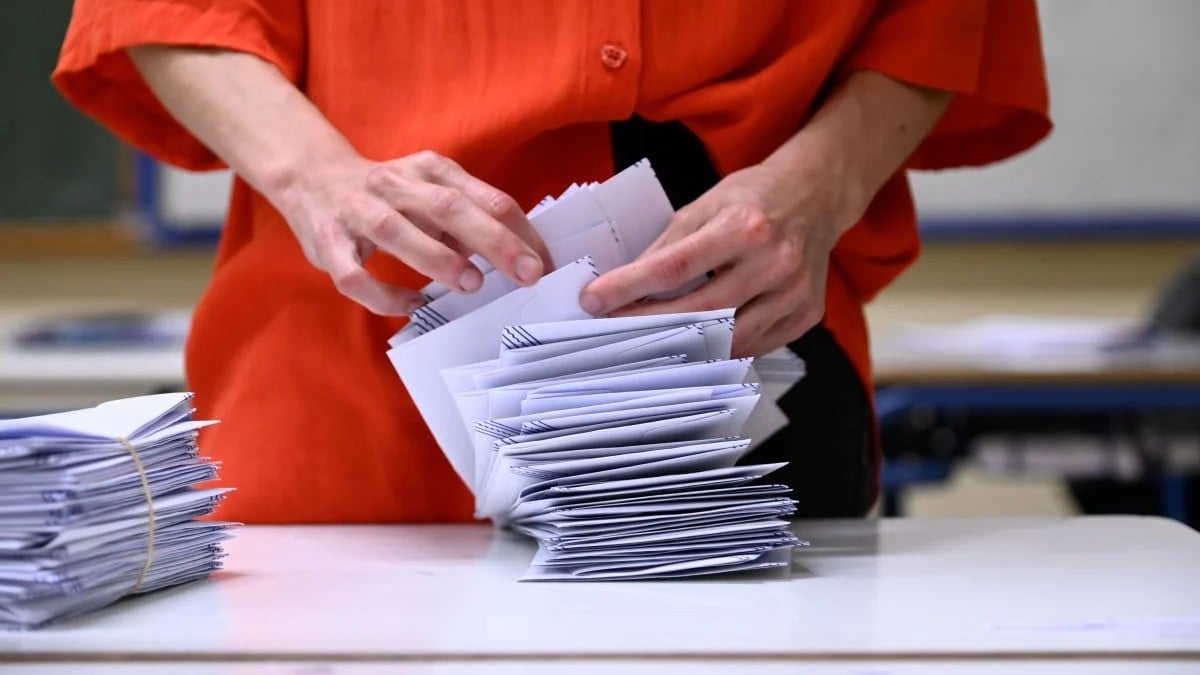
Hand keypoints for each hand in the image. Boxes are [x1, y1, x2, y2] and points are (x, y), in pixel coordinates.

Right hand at [277, 150, 549, 314]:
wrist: (310, 177)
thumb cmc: (388, 195)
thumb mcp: (431, 190)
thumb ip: (468, 216)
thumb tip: (514, 254)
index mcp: (429, 169)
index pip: (485, 196)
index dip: (519, 231)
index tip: (543, 264)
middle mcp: (393, 185)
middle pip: (448, 207)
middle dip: (492, 240)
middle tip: (526, 273)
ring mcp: (357, 212)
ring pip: (397, 232)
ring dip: (438, 258)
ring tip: (471, 284)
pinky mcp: (328, 243)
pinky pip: (355, 275)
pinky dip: (385, 295)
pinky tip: (412, 306)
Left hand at [579, 162, 852, 357]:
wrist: (815, 198)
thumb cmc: (753, 199)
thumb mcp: (704, 206)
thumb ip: (667, 247)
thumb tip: (623, 284)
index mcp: (745, 226)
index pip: (675, 267)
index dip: (629, 288)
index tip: (594, 301)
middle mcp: (775, 262)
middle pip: (700, 311)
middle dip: (648, 324)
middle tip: (611, 330)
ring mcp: (794, 294)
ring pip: (727, 340)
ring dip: (682, 347)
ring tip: (646, 345)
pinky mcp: (805, 316)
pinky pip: (754, 346)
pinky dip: (719, 349)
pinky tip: (694, 344)